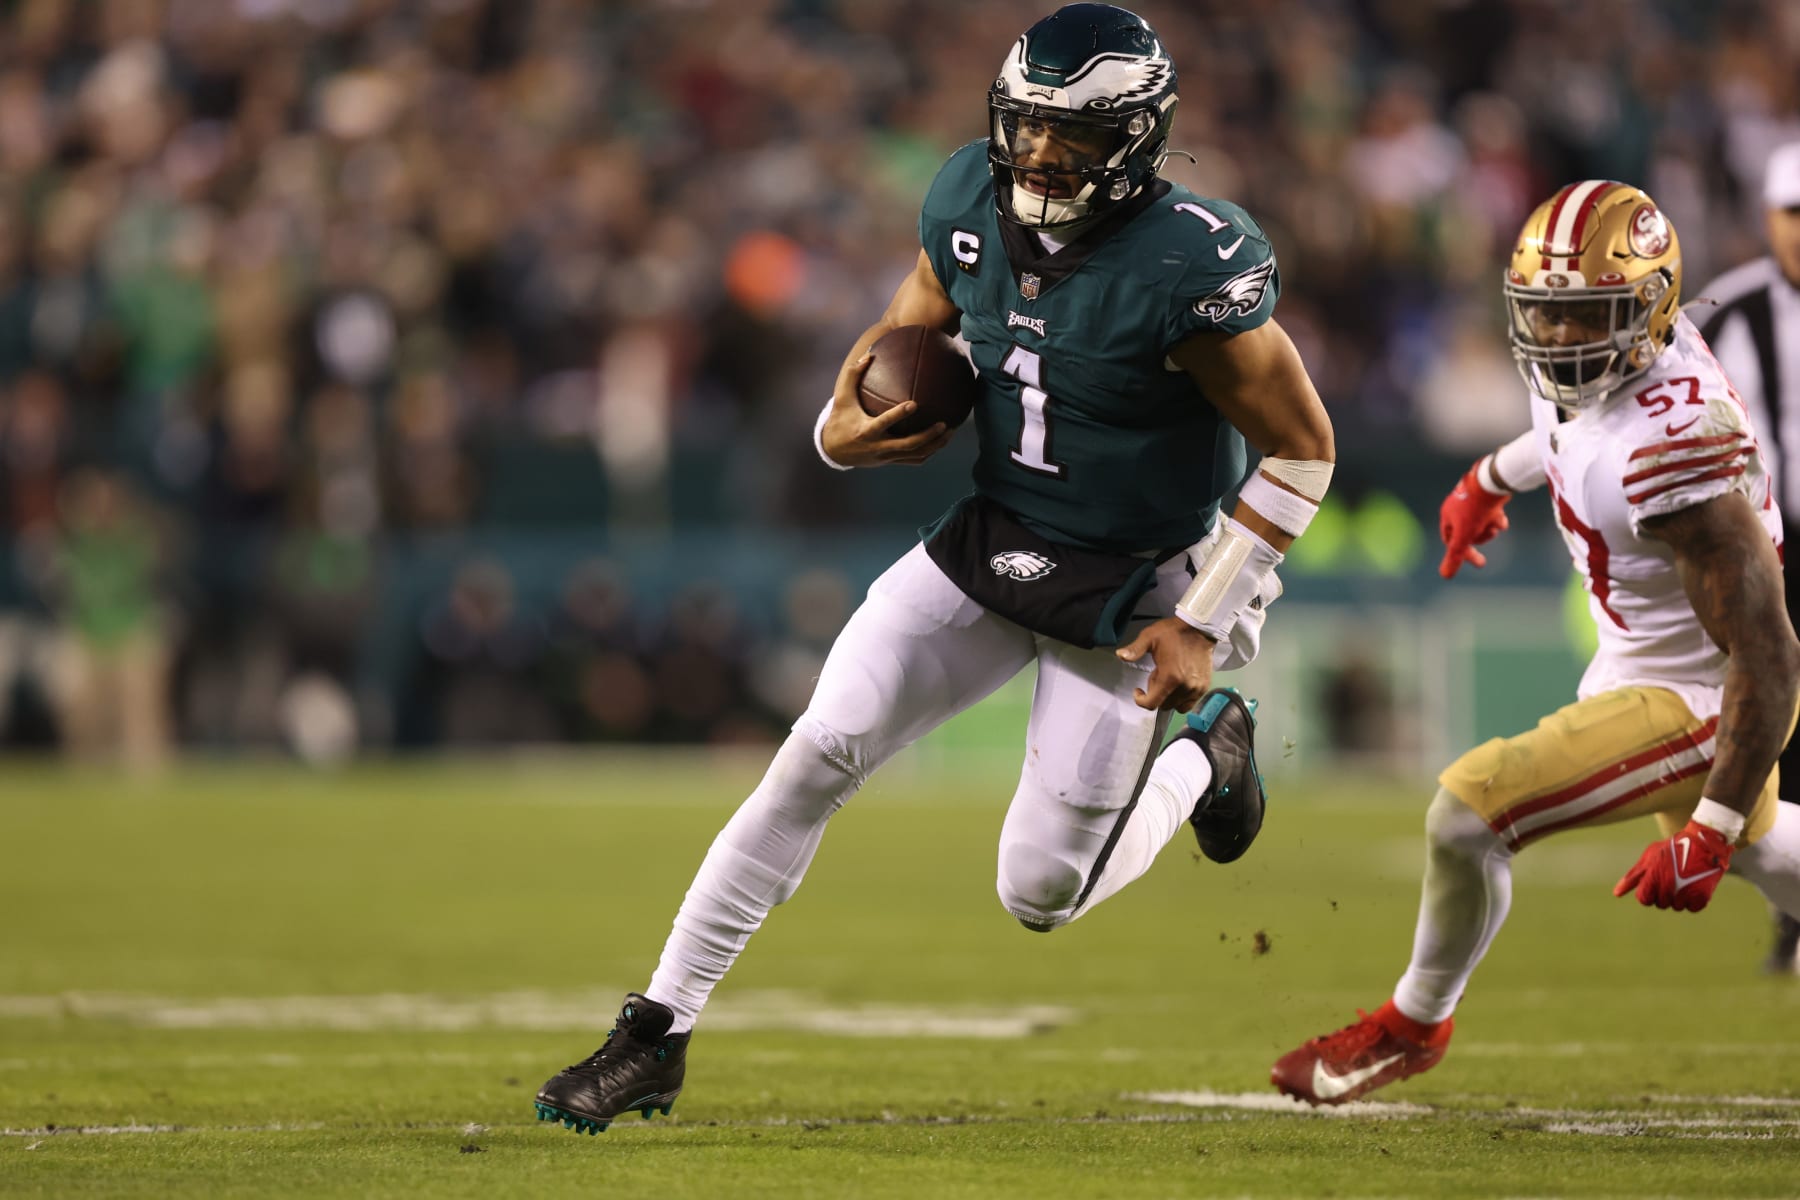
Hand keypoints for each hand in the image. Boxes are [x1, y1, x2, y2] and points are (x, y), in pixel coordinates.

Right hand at [820, 352, 954, 466]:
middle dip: (928, 436)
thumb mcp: (842, 398)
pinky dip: (929, 452)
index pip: (885, 423)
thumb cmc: (840, 419)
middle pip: (908, 444)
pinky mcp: (890, 461)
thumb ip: (853, 375)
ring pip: (915, 455)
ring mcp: (886, 457)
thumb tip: (869, 355)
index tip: (915, 404)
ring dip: (934, 445)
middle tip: (944, 423)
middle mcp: (878, 446)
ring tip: (950, 432)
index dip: (899, 414)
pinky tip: (941, 441)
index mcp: (867, 430)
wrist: (834, 450)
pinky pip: (914, 460)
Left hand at [1115, 616, 1216, 711]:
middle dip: (1155, 694)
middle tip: (1156, 675)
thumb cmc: (1174, 632)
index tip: (1138, 690)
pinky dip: (1181, 699)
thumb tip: (1120, 655)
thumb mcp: (1149, 637)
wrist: (1199, 628)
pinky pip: (1189, 704)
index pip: (1151, 703)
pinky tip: (1178, 685)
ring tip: (1169, 678)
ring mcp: (1196, 689)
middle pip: (1163, 705)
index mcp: (1169, 677)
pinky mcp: (1203, 687)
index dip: (1140, 700)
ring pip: (1175, 706)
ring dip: (1168, 697)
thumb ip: (1134, 649)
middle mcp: (1184, 687)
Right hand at [1438, 461, 1510, 578]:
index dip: (1464, 553)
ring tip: (1497, 524)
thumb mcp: (1463, 536)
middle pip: (1468, 533)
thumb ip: (1455, 556)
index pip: (1451, 541)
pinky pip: (1490, 512)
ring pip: (1481, 523)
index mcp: (1447, 515)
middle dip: (1481, 537)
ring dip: (1490, 527)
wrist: (1492, 481)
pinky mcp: (1486, 495)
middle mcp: (1457, 507)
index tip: (1480, 563)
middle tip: (1490, 535)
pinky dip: (1497, 518)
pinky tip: (1502, 518)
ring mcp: (1472, 500)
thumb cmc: (1474, 509)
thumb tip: (1445, 576)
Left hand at [1612, 819, 1735, 911]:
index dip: (1648, 892)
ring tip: (1684, 879)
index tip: (1655, 883)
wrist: (1703, 842)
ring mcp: (1685, 892)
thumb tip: (1616, 894)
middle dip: (1664, 894)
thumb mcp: (1649, 858)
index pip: (1644, 899)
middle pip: (1661, 904)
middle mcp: (1668, 887)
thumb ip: (1632, 877)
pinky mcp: (1702, 896)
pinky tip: (1694, 886)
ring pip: (1677, 906)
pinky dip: (1693, 900)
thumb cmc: (1672, 849)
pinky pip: (1692, 908)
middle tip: (1672, 877)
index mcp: (1653, 878)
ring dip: (1679, 897)